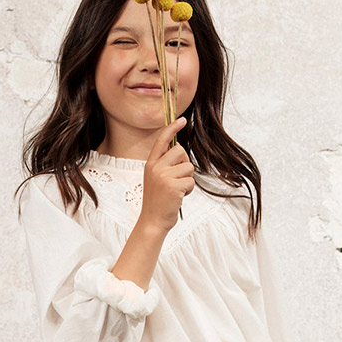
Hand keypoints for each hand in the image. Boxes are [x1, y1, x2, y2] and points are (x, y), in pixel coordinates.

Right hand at [140, 117, 193, 231]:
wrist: (152, 221)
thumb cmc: (157, 201)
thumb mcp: (156, 178)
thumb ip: (165, 165)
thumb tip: (180, 152)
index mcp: (150, 164)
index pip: (162, 140)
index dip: (172, 128)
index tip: (182, 120)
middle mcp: (155, 167)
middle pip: (181, 151)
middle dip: (185, 163)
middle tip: (179, 178)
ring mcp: (163, 176)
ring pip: (188, 167)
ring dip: (187, 180)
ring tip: (177, 190)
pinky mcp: (173, 186)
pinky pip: (190, 181)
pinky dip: (189, 190)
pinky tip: (179, 197)